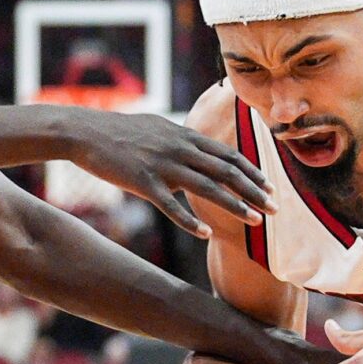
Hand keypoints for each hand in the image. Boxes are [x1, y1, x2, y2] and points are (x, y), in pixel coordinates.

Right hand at [64, 110, 273, 236]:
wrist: (86, 132)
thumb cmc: (121, 132)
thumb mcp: (159, 128)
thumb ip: (182, 140)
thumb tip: (198, 146)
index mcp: (185, 137)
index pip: (228, 155)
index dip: (253, 172)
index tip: (271, 187)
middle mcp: (180, 150)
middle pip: (226, 172)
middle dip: (255, 191)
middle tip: (276, 209)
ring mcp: (162, 166)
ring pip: (207, 189)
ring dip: (235, 206)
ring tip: (255, 222)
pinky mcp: (143, 183)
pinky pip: (171, 206)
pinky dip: (191, 221)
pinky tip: (207, 234)